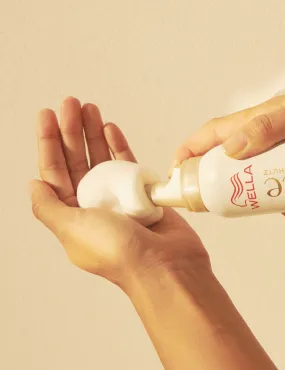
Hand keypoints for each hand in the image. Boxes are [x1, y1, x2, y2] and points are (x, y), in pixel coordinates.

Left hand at [28, 97, 209, 288]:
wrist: (165, 265)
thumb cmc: (119, 252)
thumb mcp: (71, 228)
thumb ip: (48, 205)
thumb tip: (34, 183)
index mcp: (71, 214)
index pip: (54, 171)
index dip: (48, 142)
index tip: (47, 115)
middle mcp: (93, 204)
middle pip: (77, 159)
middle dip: (71, 130)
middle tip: (70, 103)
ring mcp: (119, 198)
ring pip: (102, 158)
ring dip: (94, 133)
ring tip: (90, 108)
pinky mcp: (143, 193)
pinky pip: (128, 164)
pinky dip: (119, 146)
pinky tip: (112, 129)